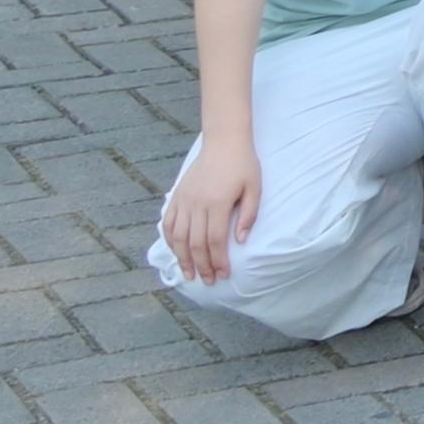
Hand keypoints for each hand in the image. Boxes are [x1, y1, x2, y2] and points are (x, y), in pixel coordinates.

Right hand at [159, 130, 260, 282]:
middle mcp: (197, 204)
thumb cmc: (243, 164)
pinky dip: (170, 240)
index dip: (218, 261)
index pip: (215, 240)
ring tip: (189, 274)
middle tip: (208, 281)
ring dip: (182, 258)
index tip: (224, 275)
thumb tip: (240, 241)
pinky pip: (168, 222)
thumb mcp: (254, 188)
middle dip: (202, 265)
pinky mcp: (177, 196)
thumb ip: (248, 215)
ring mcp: (184, 200)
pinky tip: (175, 252)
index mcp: (217, 203)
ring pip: (178, 237)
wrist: (223, 141)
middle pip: (195, 243)